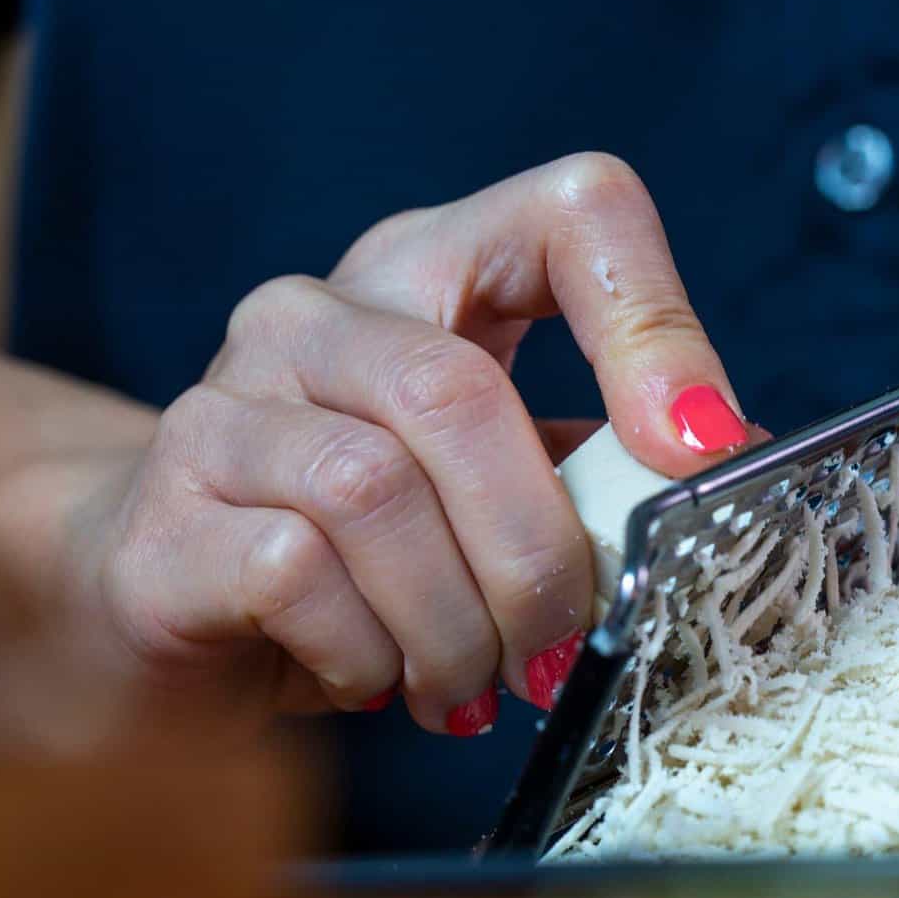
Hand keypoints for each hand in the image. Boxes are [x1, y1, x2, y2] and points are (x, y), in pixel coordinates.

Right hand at [0, 154, 747, 742]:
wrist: (166, 605)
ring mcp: (224, 405)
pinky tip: (380, 680)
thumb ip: (598, 471)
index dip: (654, 326)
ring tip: (476, 684)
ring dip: (456, 623)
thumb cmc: (369, 552)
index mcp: (432, 276)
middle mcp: (318, 314)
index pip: (572, 213)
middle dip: (538, 550)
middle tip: (567, 647)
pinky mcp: (162, 518)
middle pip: (457, 392)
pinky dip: (368, 653)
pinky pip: (294, 572)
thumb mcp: (501, 495)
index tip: (702, 452)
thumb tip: (735, 460)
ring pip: (375, 491)